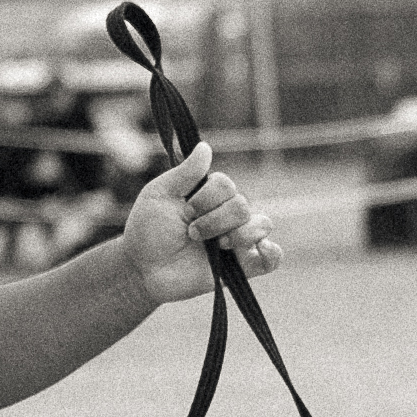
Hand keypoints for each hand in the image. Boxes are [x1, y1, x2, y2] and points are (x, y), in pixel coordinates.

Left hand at [125, 142, 279, 303]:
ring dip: (237, 234)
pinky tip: (259, 250)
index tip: (184, 211)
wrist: (144, 269)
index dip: (207, 197)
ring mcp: (237, 240)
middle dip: (215, 219)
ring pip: (261, 225)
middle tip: (191, 233)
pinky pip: (271, 258)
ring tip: (217, 247)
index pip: (226, 185)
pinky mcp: (243, 267)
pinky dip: (271, 253)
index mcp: (210, 195)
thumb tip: (205, 146)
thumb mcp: (160, 194)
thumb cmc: (148, 231)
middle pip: (242, 205)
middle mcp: (227, 215)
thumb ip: (185, 172)